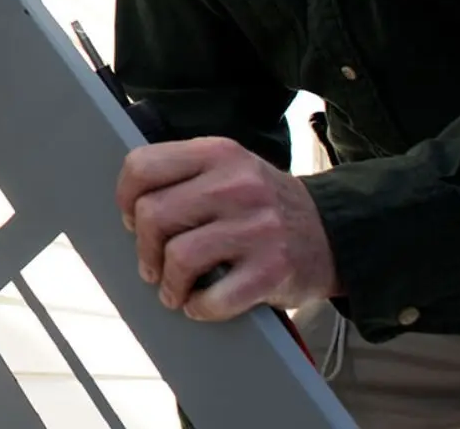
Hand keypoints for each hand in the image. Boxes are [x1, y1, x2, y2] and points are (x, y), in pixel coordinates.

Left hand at [115, 136, 339, 320]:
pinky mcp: (272, 271)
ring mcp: (257, 228)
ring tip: (173, 289)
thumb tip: (127, 207)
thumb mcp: (230, 169)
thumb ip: (185, 176)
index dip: (125, 198)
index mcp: (219, 153)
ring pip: (178, 257)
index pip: (142, 166)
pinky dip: (198, 307)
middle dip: (144, 248)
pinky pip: (212, 298)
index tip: (130, 219)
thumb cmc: (265, 206)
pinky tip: (200, 303)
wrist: (334, 234)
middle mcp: (238, 184)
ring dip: (167, 283)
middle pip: (153, 215)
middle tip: (151, 264)